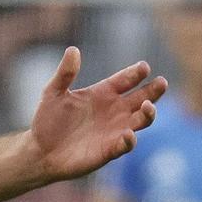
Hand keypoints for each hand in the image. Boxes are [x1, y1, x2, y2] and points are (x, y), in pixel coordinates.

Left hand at [29, 48, 165, 182]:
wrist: (39, 151)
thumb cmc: (47, 120)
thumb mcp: (53, 93)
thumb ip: (65, 74)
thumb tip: (72, 49)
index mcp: (103, 93)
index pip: (125, 79)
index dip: (135, 73)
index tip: (144, 67)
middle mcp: (114, 110)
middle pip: (142, 98)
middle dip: (153, 90)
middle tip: (162, 82)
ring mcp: (115, 130)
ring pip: (141, 120)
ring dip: (148, 113)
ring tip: (148, 106)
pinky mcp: (109, 149)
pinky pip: (126, 145)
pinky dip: (129, 140)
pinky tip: (127, 134)